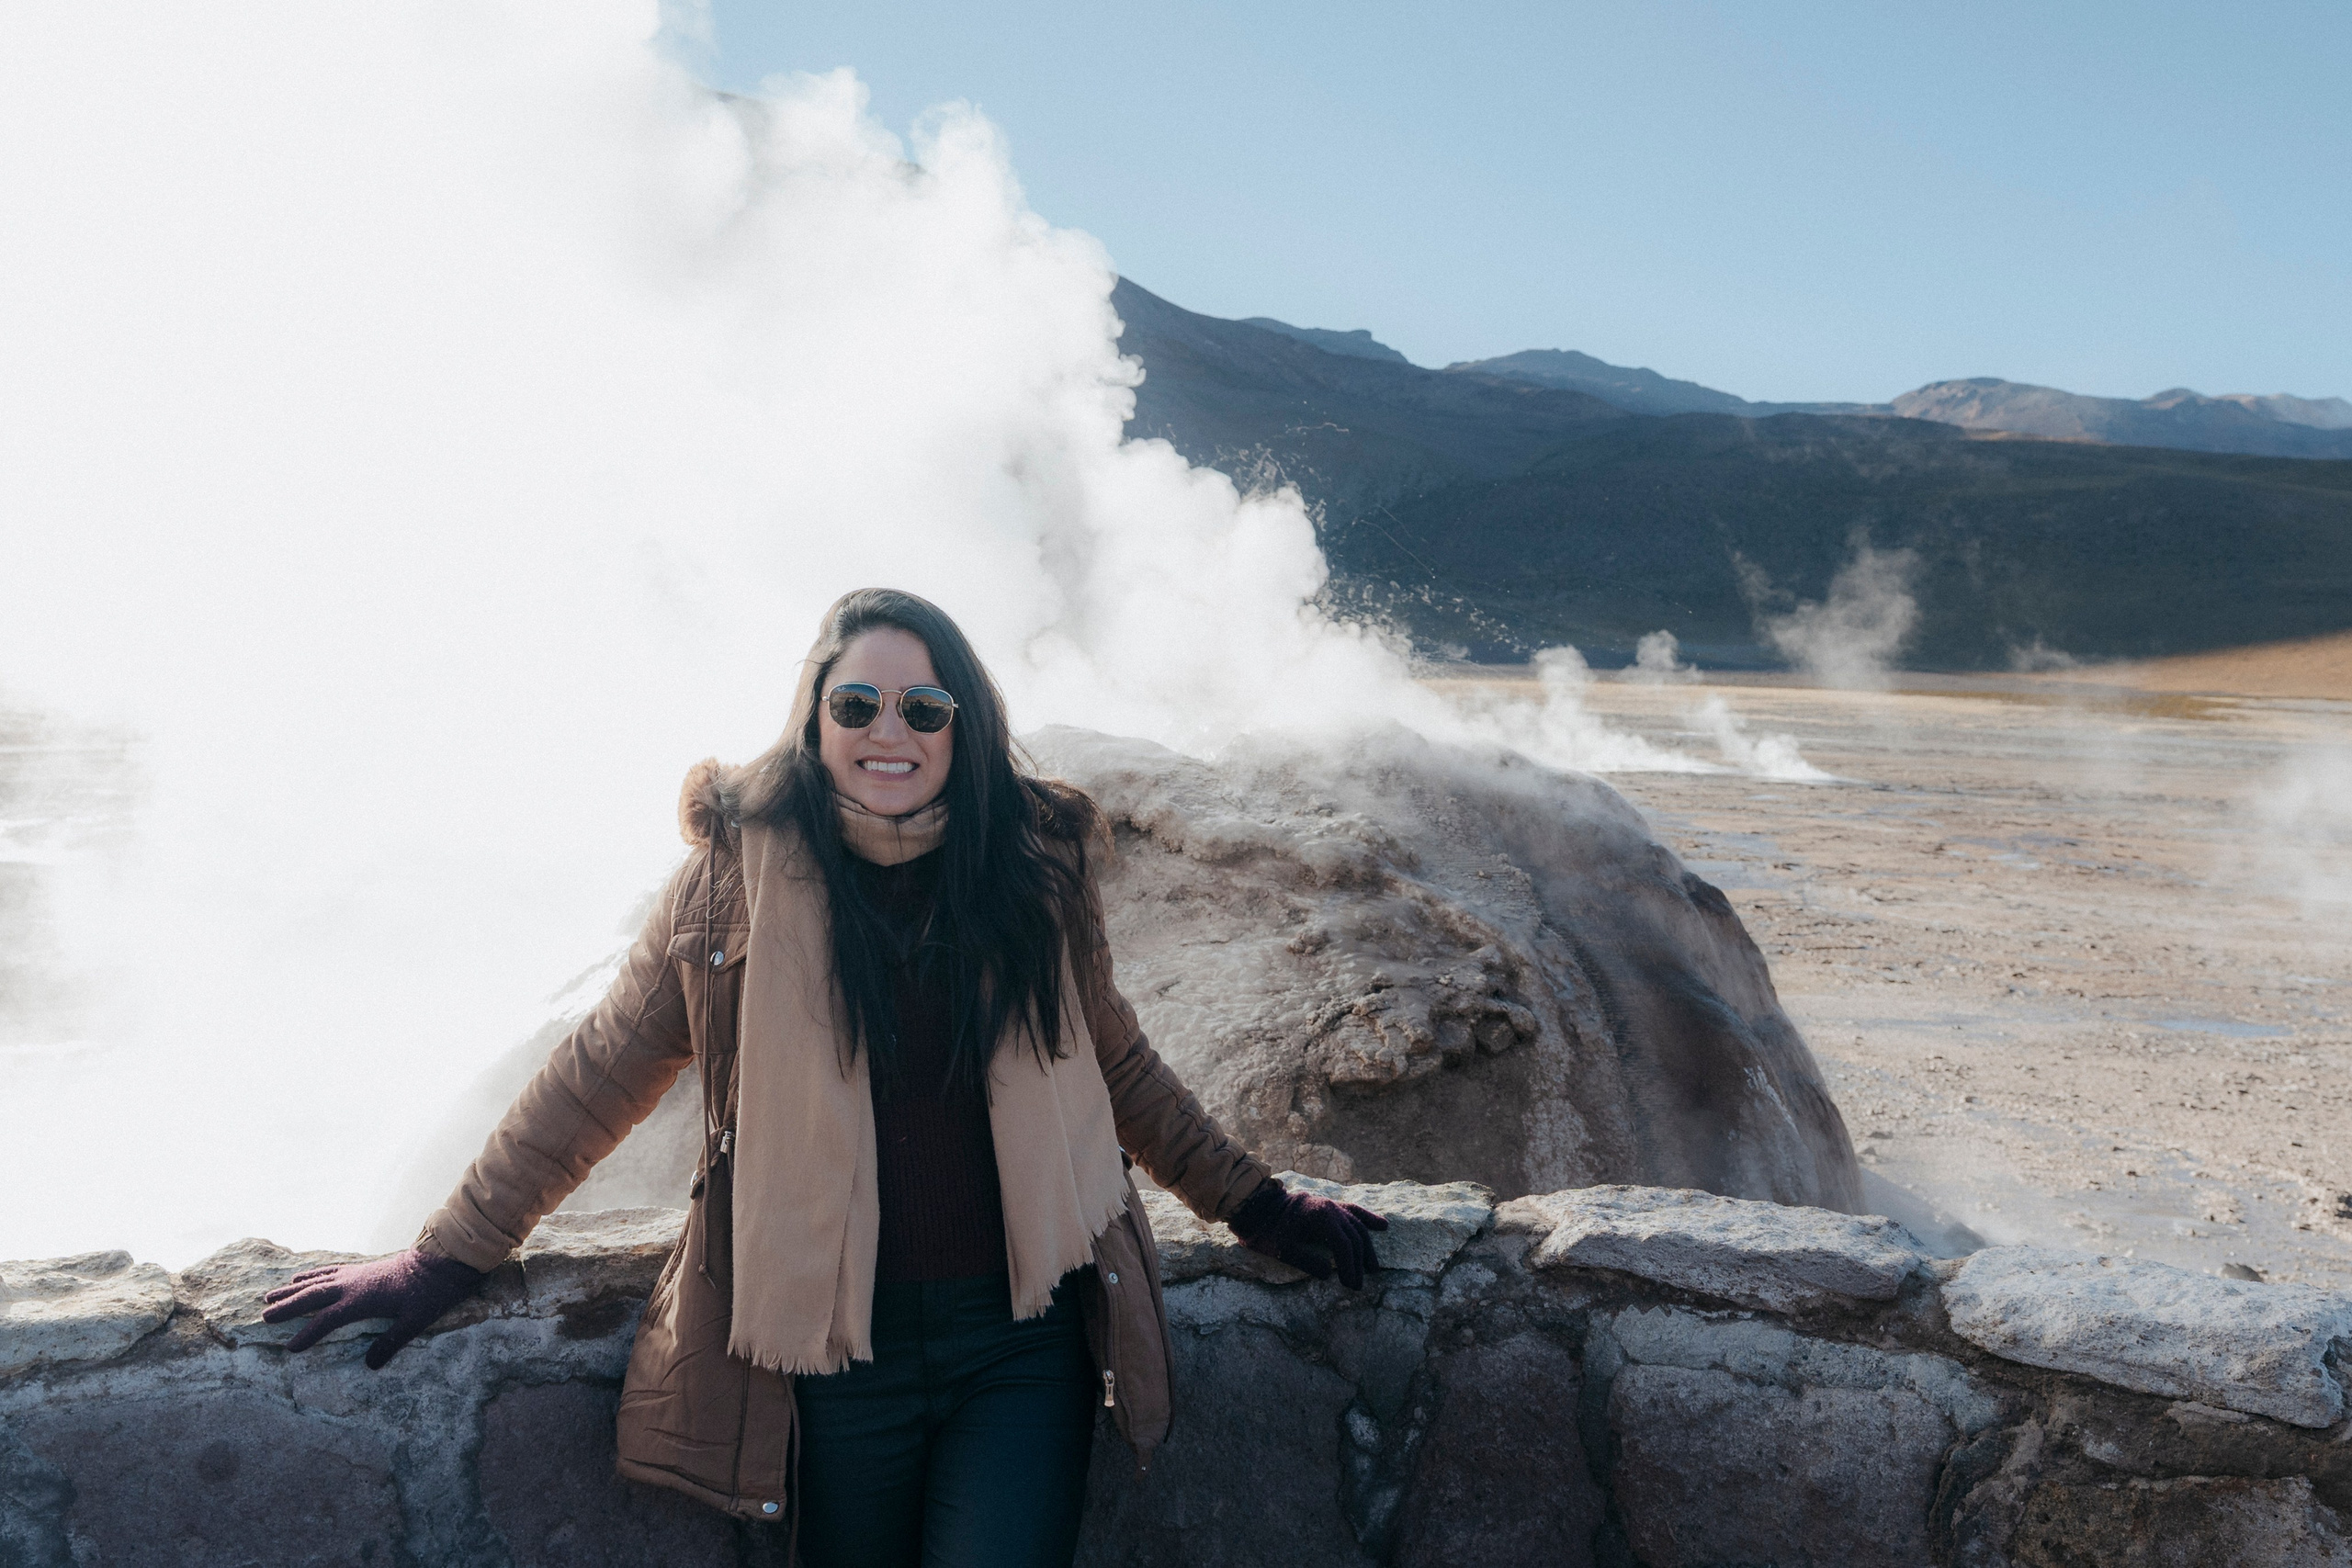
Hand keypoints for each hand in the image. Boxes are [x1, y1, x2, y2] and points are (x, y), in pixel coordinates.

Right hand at [260, 1247, 484, 1369]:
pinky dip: (310, 1274)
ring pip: (316, 1281)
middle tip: (263, 1317)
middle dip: (287, 1307)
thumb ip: (392, 1343)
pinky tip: (299, 1276)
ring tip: (268, 1295)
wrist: (442, 1259)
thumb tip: (369, 1366)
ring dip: (292, 1289)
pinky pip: (328, 1270)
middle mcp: (353, 1284)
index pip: (328, 1320)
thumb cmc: (432, 1291)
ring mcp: (356, 1273)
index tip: (290, 1348)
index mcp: (363, 1300)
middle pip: (313, 1296)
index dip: (308, 1335)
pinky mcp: (361, 1268)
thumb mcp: (416, 1321)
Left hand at [1226, 1182, 1389, 1289]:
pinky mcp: (1328, 1205)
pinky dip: (1367, 1218)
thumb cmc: (1266, 1230)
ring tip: (1372, 1267)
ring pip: (1357, 1225)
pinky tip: (1382, 1226)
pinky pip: (1353, 1211)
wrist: (1255, 1206)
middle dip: (1359, 1262)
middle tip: (1358, 1284)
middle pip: (1354, 1237)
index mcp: (1320, 1216)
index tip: (1351, 1285)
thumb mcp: (1282, 1249)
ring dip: (1366, 1246)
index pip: (1343, 1245)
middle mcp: (1330, 1208)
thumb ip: (1307, 1261)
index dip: (1349, 1267)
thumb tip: (1329, 1274)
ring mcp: (1330, 1204)